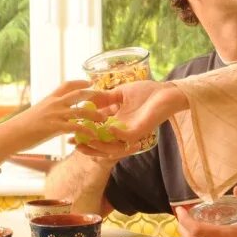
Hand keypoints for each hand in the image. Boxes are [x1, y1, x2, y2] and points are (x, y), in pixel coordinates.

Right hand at [7, 80, 102, 142]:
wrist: (10, 134)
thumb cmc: (21, 126)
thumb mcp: (36, 113)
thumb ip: (48, 111)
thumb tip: (54, 114)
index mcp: (49, 99)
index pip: (67, 85)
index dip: (80, 83)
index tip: (89, 83)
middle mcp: (54, 104)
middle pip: (78, 94)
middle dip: (92, 94)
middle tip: (103, 97)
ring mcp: (55, 114)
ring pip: (81, 111)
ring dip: (94, 115)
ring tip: (103, 119)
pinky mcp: (55, 127)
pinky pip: (76, 127)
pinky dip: (86, 131)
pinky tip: (93, 135)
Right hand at [73, 79, 187, 158]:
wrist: (166, 90)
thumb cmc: (146, 91)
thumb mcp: (120, 93)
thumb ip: (105, 98)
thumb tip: (87, 99)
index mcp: (116, 123)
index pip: (97, 133)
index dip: (83, 134)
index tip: (69, 132)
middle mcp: (122, 130)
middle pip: (102, 145)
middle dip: (87, 146)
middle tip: (73, 142)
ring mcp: (131, 132)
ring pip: (112, 146)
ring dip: (99, 143)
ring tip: (87, 137)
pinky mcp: (141, 130)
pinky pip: (126, 137)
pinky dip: (116, 133)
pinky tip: (107, 125)